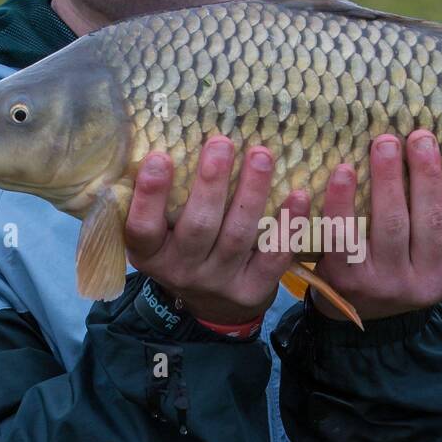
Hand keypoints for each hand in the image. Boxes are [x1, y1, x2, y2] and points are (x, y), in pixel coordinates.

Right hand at [125, 136, 309, 325]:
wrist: (213, 305)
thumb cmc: (184, 248)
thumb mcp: (160, 232)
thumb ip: (161, 200)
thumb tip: (167, 136)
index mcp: (150, 254)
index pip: (143, 228)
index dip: (149, 195)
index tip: (159, 157)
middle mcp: (181, 271)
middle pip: (198, 227)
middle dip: (211, 183)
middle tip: (222, 143)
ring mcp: (218, 282)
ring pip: (238, 235)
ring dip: (252, 193)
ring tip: (261, 156)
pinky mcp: (252, 290)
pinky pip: (272, 256)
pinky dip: (287, 225)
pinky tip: (298, 196)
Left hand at [310, 131, 441, 321]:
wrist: (359, 309)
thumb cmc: (405, 262)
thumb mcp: (439, 251)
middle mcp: (428, 283)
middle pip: (432, 220)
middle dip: (426, 173)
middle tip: (419, 136)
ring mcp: (388, 284)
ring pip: (391, 225)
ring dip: (388, 178)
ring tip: (385, 143)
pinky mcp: (349, 281)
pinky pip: (344, 237)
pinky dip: (341, 202)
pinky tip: (343, 172)